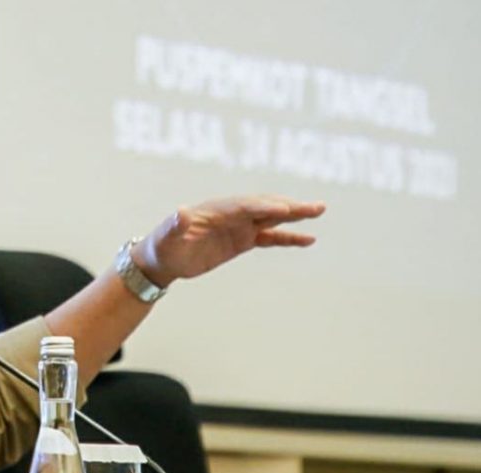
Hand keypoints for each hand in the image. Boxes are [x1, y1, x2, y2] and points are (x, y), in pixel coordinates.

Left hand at [134, 195, 325, 286]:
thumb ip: (174, 225)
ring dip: (295, 215)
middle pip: (264, 207)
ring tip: (319, 211)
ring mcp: (238, 226)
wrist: (161, 259)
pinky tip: (309, 239)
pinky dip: (288, 237)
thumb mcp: (166, 238)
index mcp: (215, 210)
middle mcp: (231, 214)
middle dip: (289, 206)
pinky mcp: (242, 240)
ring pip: (272, 218)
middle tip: (315, 207)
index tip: (283, 208)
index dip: (263, 207)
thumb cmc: (161, 246)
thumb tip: (180, 212)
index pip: (243, 206)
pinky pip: (270, 236)